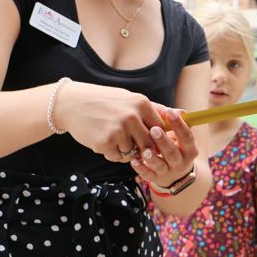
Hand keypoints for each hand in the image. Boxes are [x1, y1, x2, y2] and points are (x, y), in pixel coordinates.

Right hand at [53, 81, 167, 162]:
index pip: (160, 129)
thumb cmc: (104, 101)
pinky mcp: (105, 142)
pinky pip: (117, 157)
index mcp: (141, 104)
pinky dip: (112, 153)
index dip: (155, 137)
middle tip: (130, 141)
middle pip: (149, 144)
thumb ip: (156, 109)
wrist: (72, 104)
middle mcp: (132, 117)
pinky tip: (103, 140)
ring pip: (132, 153)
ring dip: (124, 150)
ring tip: (112, 136)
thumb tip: (184, 113)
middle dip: (142, 148)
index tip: (148, 138)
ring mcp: (119, 130)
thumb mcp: (130, 99)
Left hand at [130, 108, 198, 187]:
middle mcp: (181, 161)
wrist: (174, 171)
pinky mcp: (156, 178)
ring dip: (152, 158)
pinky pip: (148, 175)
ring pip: (161, 166)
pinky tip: (134, 161)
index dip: (180, 125)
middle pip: (173, 153)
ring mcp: (168, 171)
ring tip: (144, 149)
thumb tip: (178, 111)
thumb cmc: (174, 144)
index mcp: (190, 149)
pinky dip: (141, 168)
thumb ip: (176, 123)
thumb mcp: (179, 135)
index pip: (187, 137)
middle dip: (164, 141)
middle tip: (154, 129)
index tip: (170, 112)